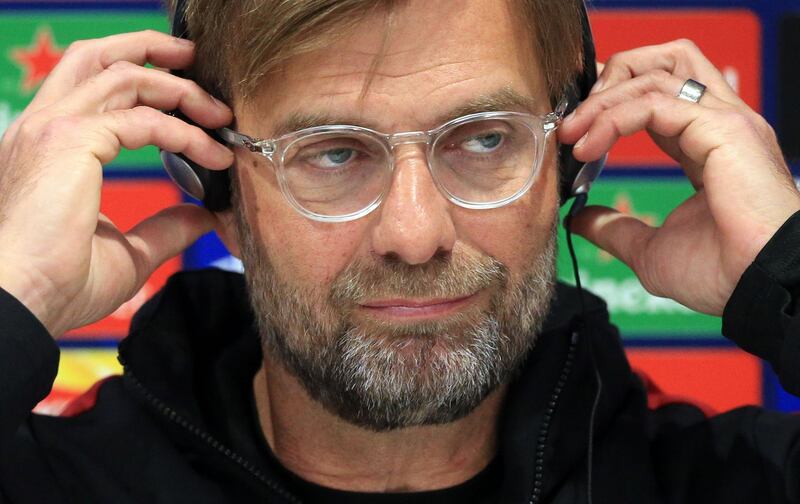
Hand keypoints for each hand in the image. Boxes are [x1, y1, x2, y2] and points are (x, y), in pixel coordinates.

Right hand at [0, 30, 233, 335]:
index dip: (148, 88)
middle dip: (155, 53)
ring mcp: (53, 127)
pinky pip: (145, 120)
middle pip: (100, 59)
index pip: (94, 87)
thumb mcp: (126, 252)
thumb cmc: (57, 283)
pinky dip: (186, 133)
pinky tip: (214, 153)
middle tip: (200, 65)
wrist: (20, 303)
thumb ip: (164, 228)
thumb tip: (203, 216)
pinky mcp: (70, 139)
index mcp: (48, 146)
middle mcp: (44, 125)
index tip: (195, 111)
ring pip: (125, 77)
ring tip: (220, 113)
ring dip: (181, 88)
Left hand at [558, 39, 799, 315]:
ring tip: (572, 131)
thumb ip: (615, 227)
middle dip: (612, 80)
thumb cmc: (720, 273)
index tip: (573, 132)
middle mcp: (720, 124)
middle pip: (665, 62)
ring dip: (605, 97)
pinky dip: (613, 117)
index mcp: (707, 145)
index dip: (611, 104)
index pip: (657, 98)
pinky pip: (655, 102)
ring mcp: (726, 122)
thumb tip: (579, 217)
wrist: (755, 290)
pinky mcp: (723, 129)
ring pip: (658, 73)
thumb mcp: (649, 248)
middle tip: (572, 120)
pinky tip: (588, 146)